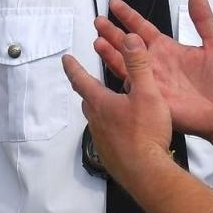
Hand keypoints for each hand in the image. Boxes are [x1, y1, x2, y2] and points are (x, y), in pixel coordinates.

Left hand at [63, 33, 177, 193]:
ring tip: (110, 104)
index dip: (73, 67)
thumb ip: (138, 64)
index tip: (65, 59)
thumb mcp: (147, 93)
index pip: (81, 79)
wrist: (147, 173)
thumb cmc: (146, 134)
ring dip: (100, 109)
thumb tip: (130, 39)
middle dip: (87, 88)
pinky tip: (124, 131)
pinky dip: (112, 128)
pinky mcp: (109, 153)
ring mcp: (101, 139)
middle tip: (88, 80)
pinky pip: (107, 135)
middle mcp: (96, 120)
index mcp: (101, 103)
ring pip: (96, 118)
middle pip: (87, 100)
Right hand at [90, 0, 212, 139]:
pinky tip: (110, 69)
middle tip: (98, 21)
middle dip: (111, 32)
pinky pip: (130, 85)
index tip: (114, 3)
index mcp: (165, 48)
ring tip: (98, 41)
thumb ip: (203, 21)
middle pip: (126, 43)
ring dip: (110, 53)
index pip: (141, 27)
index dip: (128, 15)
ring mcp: (149, 79)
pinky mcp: (148, 96)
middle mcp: (153, 62)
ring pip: (123, 63)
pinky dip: (119, 76)